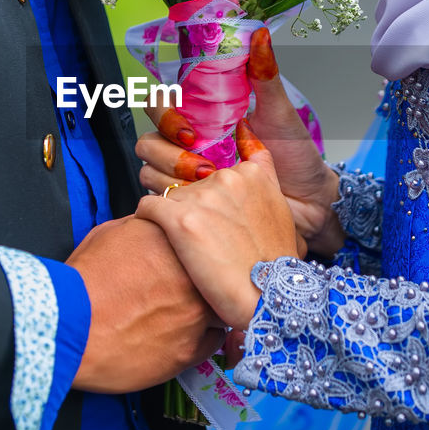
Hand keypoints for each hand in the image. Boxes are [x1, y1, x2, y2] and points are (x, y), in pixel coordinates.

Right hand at [66, 216, 225, 392]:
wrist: (68, 329)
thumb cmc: (82, 282)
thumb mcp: (110, 234)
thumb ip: (145, 228)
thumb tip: (158, 227)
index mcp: (176, 241)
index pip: (205, 241)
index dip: (196, 252)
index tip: (186, 259)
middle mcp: (194, 275)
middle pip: (219, 275)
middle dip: (205, 280)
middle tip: (184, 287)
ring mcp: (197, 314)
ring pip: (221, 308)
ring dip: (206, 309)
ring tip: (180, 313)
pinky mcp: (191, 349)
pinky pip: (213, 341)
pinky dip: (200, 338)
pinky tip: (178, 335)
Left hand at [136, 120, 303, 328]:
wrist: (268, 300)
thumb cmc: (273, 263)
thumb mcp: (281, 209)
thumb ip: (263, 172)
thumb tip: (246, 129)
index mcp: (251, 174)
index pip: (213, 172)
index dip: (209, 197)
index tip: (211, 218)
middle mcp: (226, 179)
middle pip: (190, 185)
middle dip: (190, 209)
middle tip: (200, 241)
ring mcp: (202, 198)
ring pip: (168, 196)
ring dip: (170, 219)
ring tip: (182, 248)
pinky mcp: (179, 220)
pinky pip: (147, 207)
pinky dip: (147, 220)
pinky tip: (158, 240)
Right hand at [138, 27, 344, 256]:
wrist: (310, 201)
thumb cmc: (296, 156)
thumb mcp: (281, 112)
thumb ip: (264, 74)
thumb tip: (260, 33)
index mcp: (204, 115)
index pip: (161, 103)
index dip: (163, 113)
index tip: (192, 130)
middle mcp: (190, 143)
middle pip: (148, 139)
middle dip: (168, 152)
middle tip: (202, 164)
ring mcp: (188, 174)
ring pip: (149, 169)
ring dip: (171, 177)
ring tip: (209, 183)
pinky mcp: (192, 202)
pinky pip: (163, 200)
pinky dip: (176, 200)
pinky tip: (206, 202)